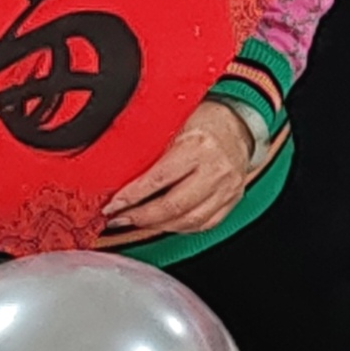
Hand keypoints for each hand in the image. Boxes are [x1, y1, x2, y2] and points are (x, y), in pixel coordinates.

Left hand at [104, 104, 257, 243]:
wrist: (236, 126)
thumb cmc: (202, 123)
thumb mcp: (174, 124)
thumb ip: (150, 147)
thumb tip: (113, 168)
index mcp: (199, 146)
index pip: (159, 179)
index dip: (132, 196)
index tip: (113, 205)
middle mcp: (217, 168)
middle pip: (175, 205)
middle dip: (141, 216)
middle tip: (120, 218)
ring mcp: (227, 187)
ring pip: (189, 220)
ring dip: (158, 226)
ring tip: (137, 222)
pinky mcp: (232, 199)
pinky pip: (204, 224)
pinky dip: (180, 227)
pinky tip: (164, 223)